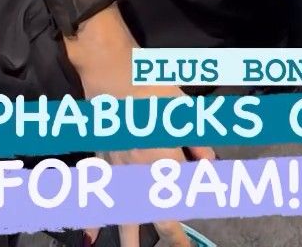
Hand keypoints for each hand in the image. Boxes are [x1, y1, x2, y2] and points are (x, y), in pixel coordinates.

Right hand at [66, 6, 214, 246]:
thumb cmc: (151, 86)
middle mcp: (140, 173)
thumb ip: (198, 143)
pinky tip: (90, 236)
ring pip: (124, 213)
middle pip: (156, 216)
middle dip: (170, 236)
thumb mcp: (184, 110)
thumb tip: (211, 167)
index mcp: (164, 161)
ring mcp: (117, 169)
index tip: (194, 231)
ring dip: (131, 238)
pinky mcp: (100, 159)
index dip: (190, 215)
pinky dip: (91, 216)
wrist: (110, 71)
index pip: (182, 198)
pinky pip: (96, 193)